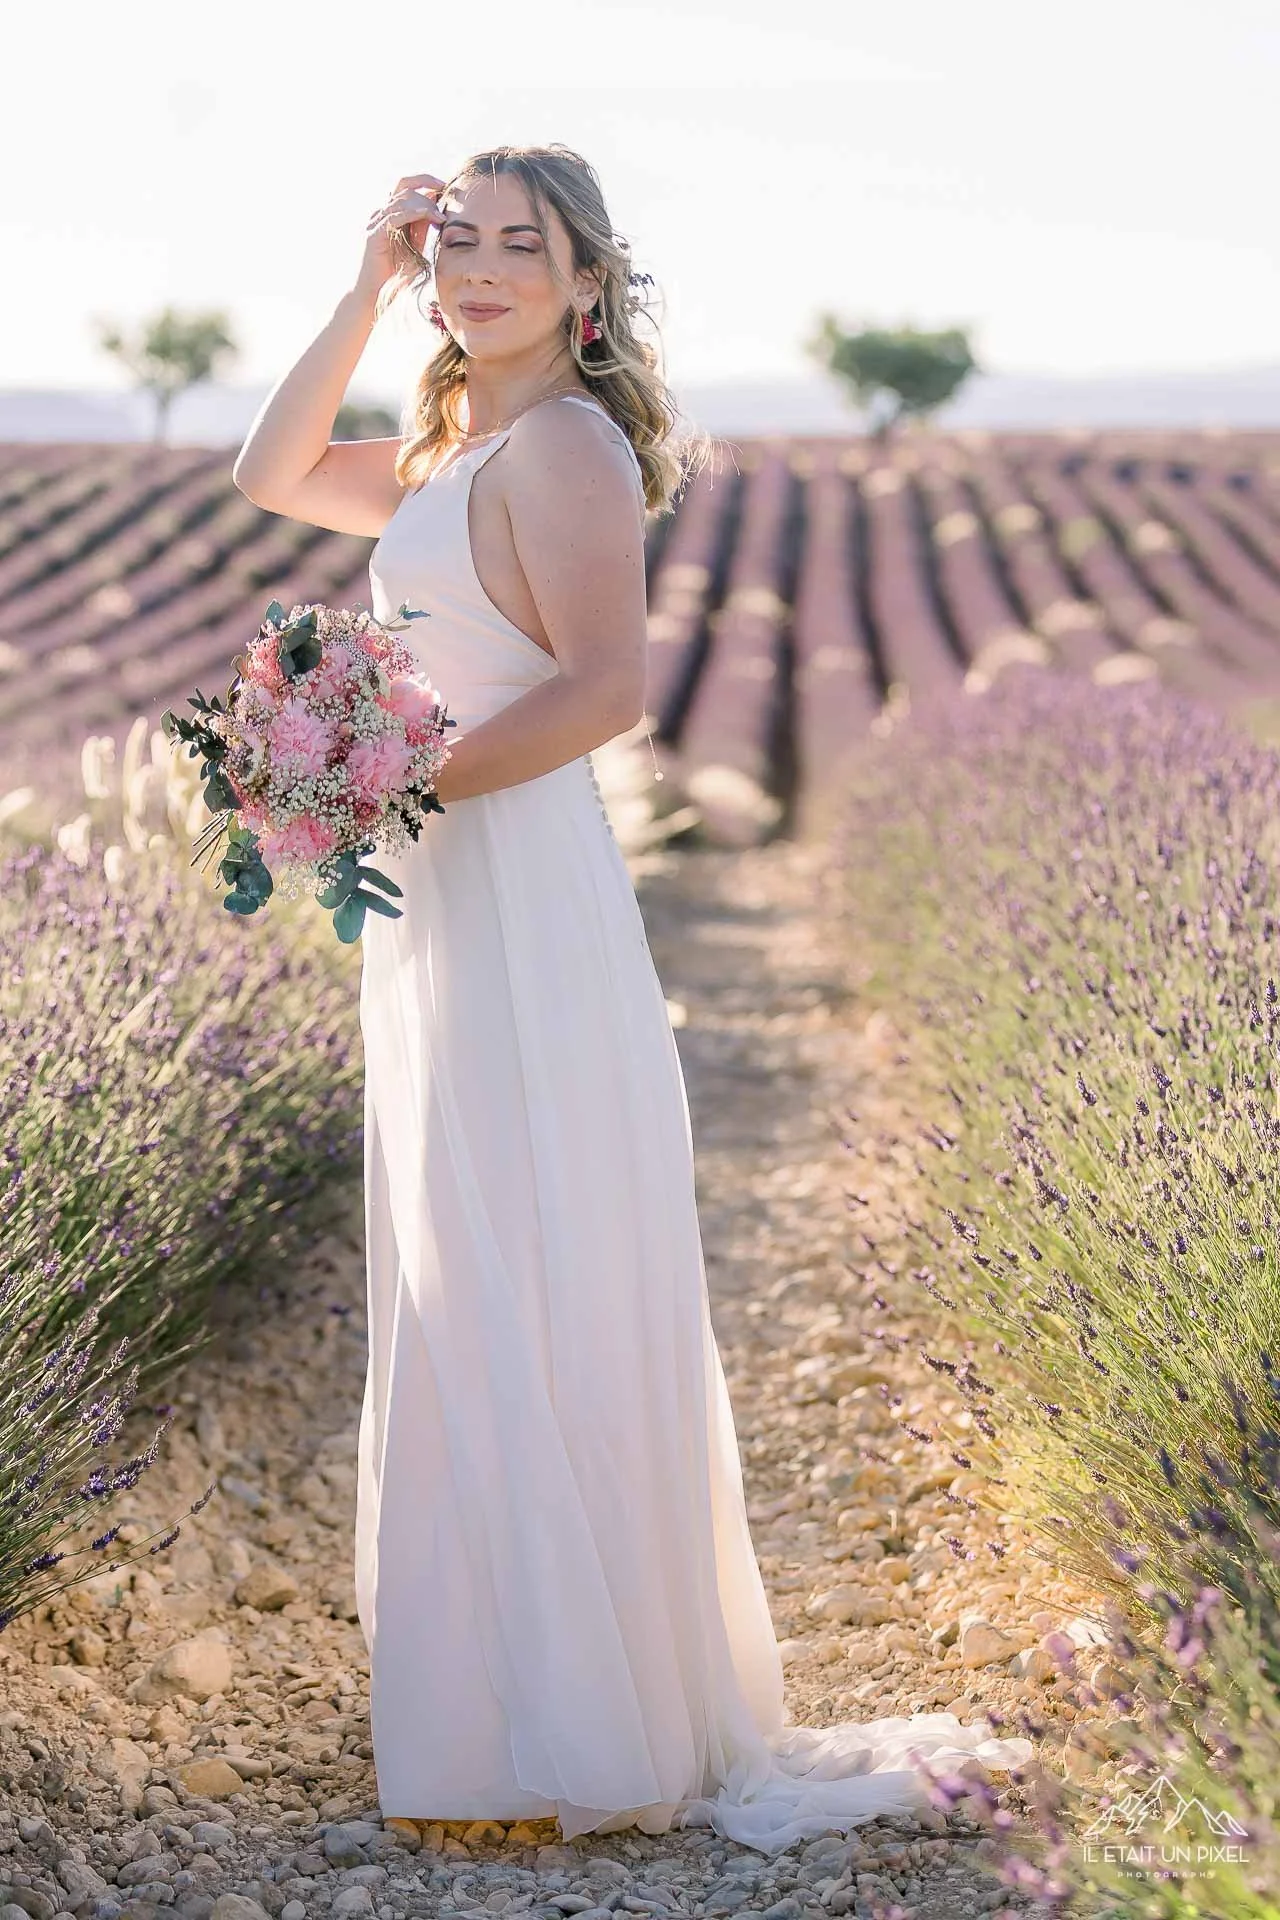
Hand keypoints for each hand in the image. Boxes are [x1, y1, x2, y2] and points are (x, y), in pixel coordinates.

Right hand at [356, 172, 447, 299]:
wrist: (377, 294)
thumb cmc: (396, 275)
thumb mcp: (416, 247)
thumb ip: (423, 229)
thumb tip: (437, 211)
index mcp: (392, 215)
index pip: (407, 187)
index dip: (426, 182)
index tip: (447, 187)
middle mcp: (382, 214)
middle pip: (404, 186)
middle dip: (427, 186)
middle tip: (447, 196)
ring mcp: (376, 223)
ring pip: (401, 198)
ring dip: (424, 203)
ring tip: (441, 216)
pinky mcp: (374, 235)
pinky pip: (394, 216)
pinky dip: (412, 212)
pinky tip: (428, 215)